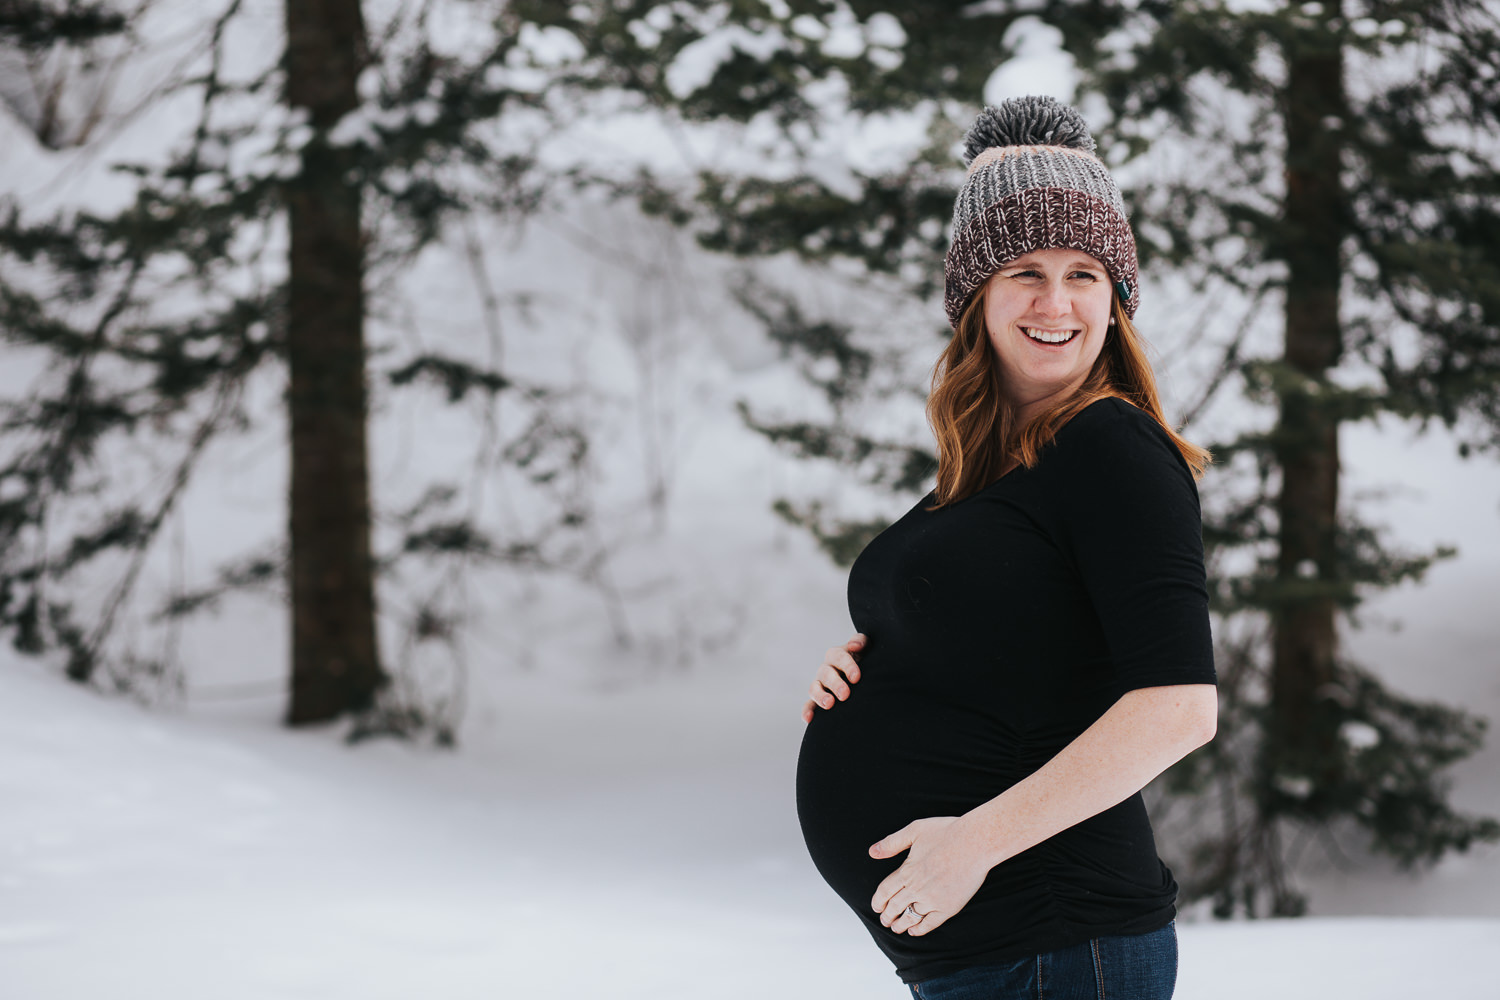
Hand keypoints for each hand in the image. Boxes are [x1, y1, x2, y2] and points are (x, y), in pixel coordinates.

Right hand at [801, 633, 865, 722]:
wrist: (863, 676)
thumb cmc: (866, 659)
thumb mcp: (867, 647)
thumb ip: (861, 641)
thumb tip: (853, 645)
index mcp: (837, 655)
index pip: (839, 657)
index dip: (847, 666)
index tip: (856, 678)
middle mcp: (826, 669)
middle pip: (826, 674)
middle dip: (835, 684)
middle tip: (845, 694)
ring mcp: (820, 685)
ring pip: (814, 688)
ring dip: (820, 696)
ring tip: (829, 704)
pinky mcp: (818, 699)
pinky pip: (809, 705)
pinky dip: (807, 711)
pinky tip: (808, 719)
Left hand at [869, 815, 990, 935]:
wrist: (975, 842)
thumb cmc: (947, 832)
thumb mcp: (914, 830)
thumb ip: (892, 843)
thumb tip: (872, 852)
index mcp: (906, 871)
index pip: (884, 892)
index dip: (878, 901)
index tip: (876, 907)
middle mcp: (916, 888)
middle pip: (895, 907)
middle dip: (887, 916)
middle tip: (884, 920)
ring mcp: (932, 900)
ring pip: (910, 918)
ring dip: (900, 925)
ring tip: (896, 928)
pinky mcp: (949, 907)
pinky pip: (930, 923)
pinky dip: (920, 929)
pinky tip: (914, 931)